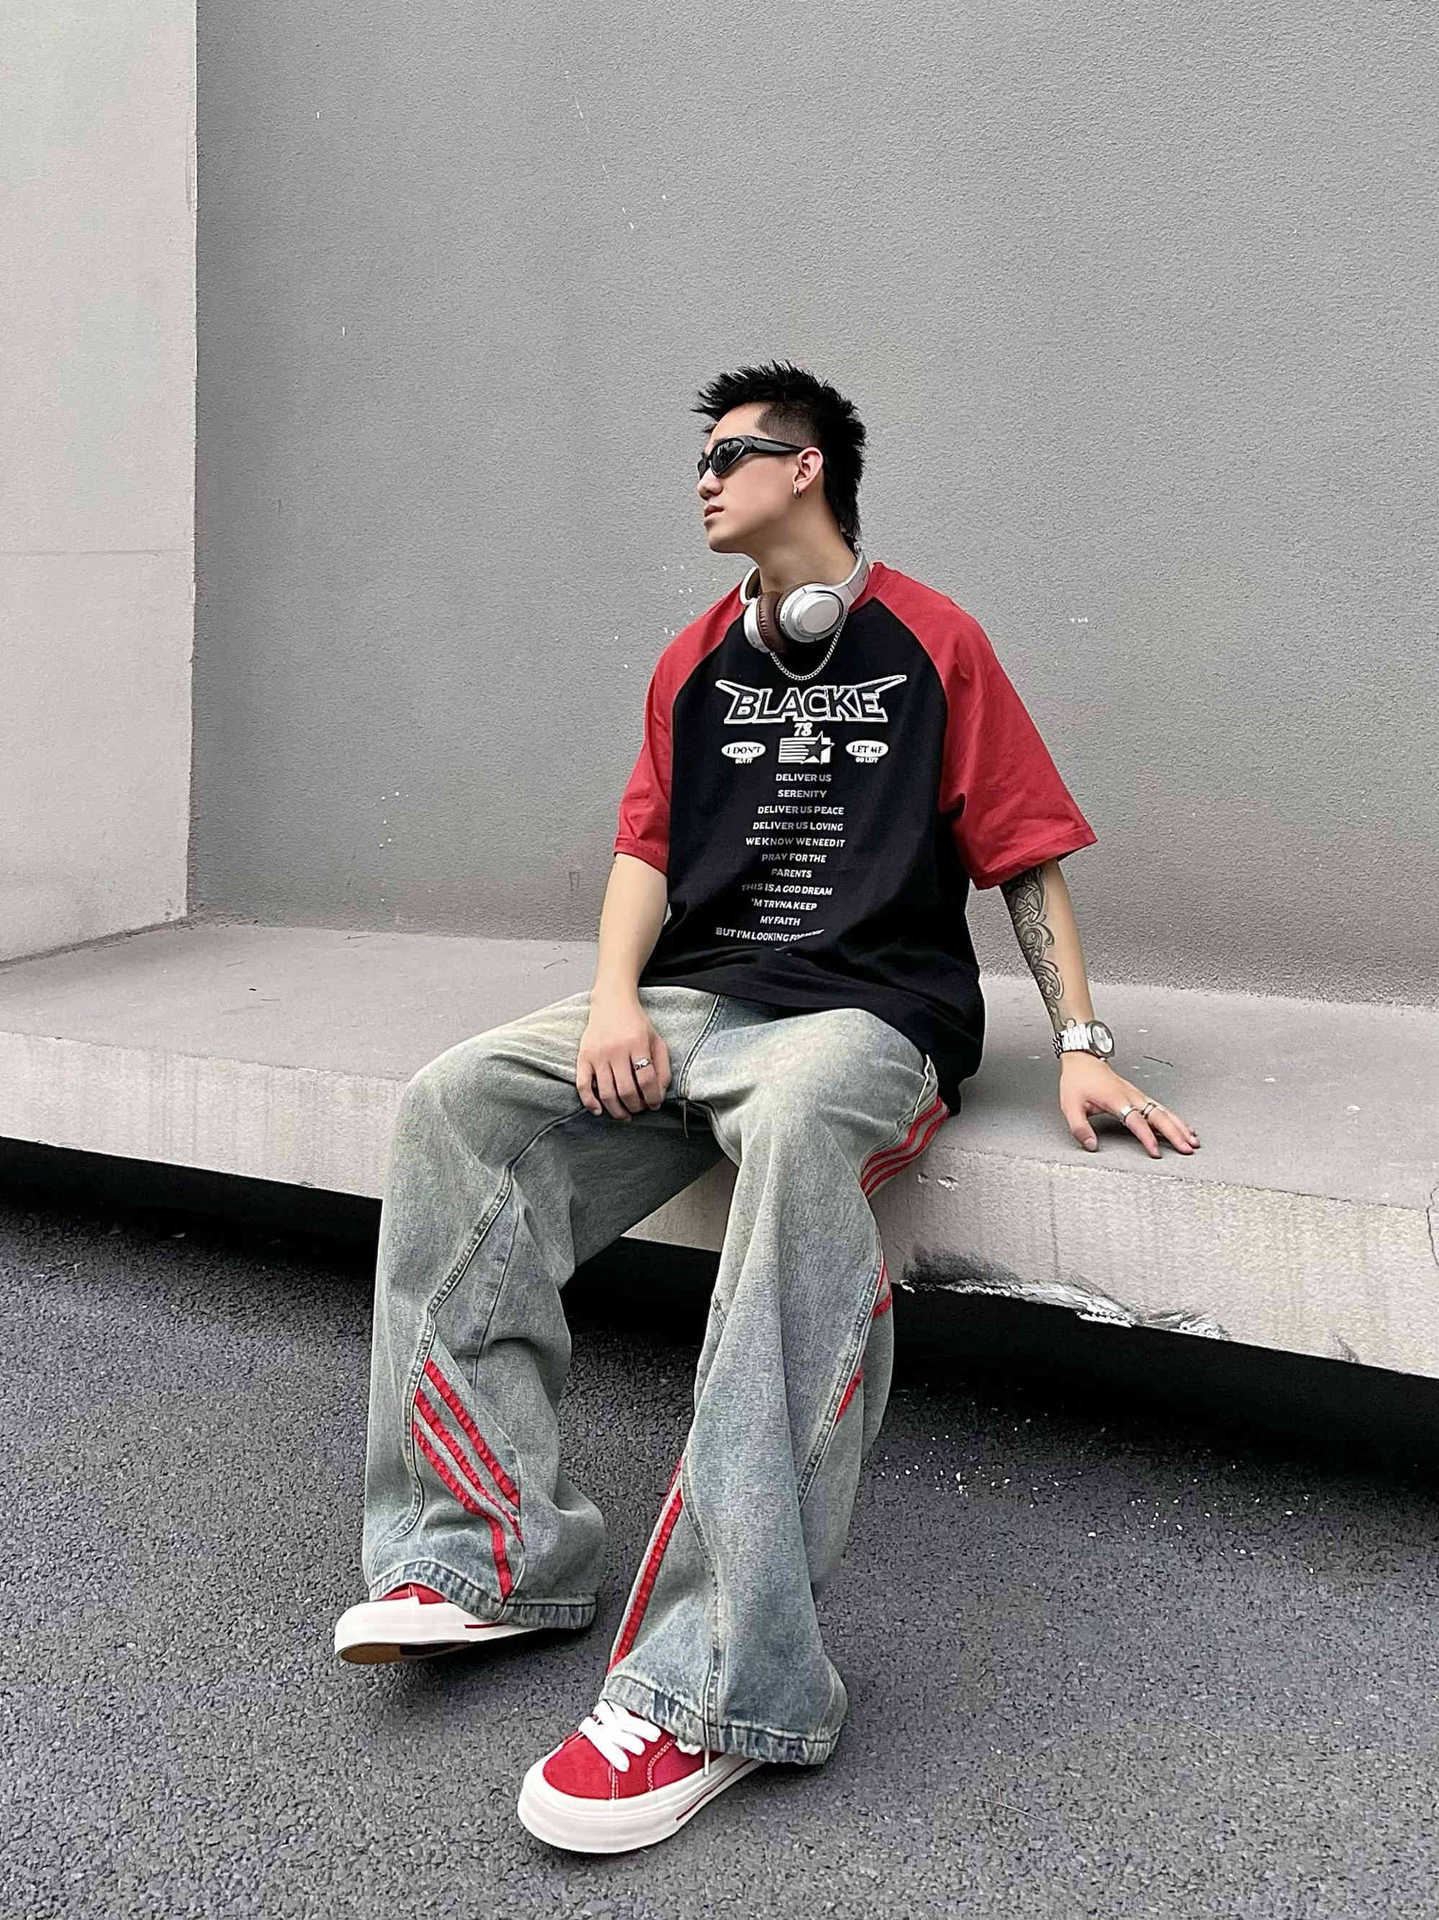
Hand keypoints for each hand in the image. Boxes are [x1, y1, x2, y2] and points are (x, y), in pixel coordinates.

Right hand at [576, 989, 671, 1120]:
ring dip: (617, 1110)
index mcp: (637, 1043)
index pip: (646, 1080)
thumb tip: (659, 1095)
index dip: (652, 1098)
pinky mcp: (583, 1057)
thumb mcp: (656, 1040)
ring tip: (625, 1115)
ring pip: (606, 1092)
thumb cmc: (637, 1024)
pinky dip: (589, 1102)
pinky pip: (583, 1085)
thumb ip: (662, 1067)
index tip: (655, 1104)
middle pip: (626, 1090)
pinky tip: (599, 1110)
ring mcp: (597, 1054)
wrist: (612, 1002)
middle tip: (640, 1109)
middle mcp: (616, 1049)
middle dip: (636, 1107)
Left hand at [1058, 1055, 1200, 1157]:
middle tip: (1187, 1149)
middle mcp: (1131, 1096)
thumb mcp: (1070, 1105)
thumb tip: (1091, 1146)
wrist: (1082, 1059)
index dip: (1147, 1137)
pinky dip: (1175, 1119)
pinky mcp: (1139, 1095)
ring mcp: (1138, 1095)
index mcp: (1116, 1099)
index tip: (1156, 1152)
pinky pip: (1161, 1108)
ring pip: (1164, 1111)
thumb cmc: (1078, 1080)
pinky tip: (1184, 1128)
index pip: (1136, 1121)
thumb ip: (1080, 1128)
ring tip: (1192, 1142)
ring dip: (1179, 1127)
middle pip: (1158, 1116)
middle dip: (1174, 1133)